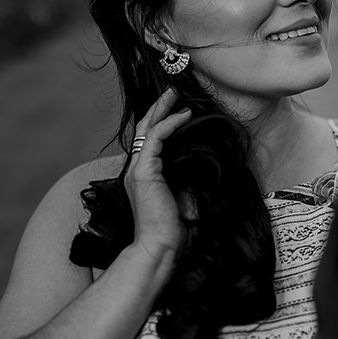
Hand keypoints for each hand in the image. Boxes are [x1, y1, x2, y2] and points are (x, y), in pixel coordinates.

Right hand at [123, 88, 192, 270]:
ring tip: (175, 95)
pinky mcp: (144, 172)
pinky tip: (184, 115)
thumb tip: (200, 167)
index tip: (177, 109)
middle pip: (144, 130)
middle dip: (158, 109)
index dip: (161, 123)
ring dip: (162, 110)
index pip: (149, 142)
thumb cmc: (172, 229)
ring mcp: (138, 170)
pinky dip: (169, 124)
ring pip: (148, 130)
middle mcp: (137, 170)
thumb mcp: (183, 198)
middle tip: (171, 92)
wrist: (160, 246)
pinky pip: (156, 139)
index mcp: (144, 176)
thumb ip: (186, 180)